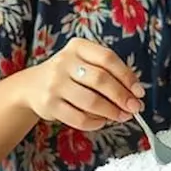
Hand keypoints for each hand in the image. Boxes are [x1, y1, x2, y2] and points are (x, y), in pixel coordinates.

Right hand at [18, 38, 143, 130]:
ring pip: (91, 101)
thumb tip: (134, 94)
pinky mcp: (50, 104)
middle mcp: (64, 62)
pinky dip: (95, 122)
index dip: (127, 76)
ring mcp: (55, 84)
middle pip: (101, 80)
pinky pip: (79, 118)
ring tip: (122, 116)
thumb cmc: (68, 74)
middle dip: (122, 96)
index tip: (139, 91)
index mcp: (78, 47)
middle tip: (135, 108)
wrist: (31, 86)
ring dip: (112, 112)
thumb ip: (108, 72)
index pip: (108, 59)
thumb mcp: (84, 63)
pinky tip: (102, 121)